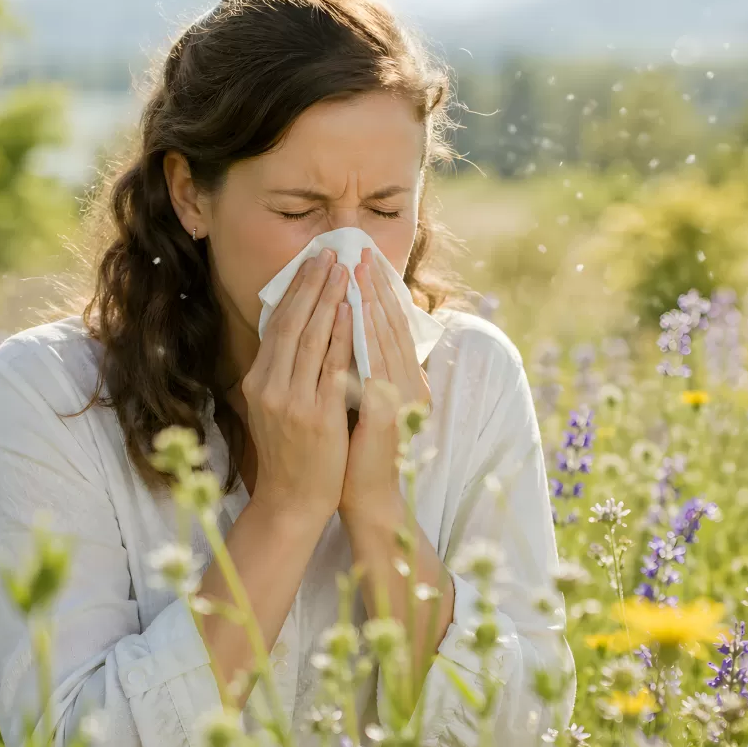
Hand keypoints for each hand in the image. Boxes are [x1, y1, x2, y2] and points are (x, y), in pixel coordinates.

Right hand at [240, 249, 352, 518]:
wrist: (291, 501)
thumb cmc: (292, 454)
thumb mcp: (276, 408)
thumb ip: (283, 373)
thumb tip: (298, 332)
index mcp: (257, 382)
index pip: (278, 325)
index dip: (296, 290)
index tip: (312, 261)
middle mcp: (269, 386)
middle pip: (292, 324)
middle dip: (312, 284)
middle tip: (330, 253)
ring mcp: (291, 401)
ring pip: (311, 338)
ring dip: (328, 300)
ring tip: (344, 271)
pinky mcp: (316, 415)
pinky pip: (331, 366)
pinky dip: (341, 336)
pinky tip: (351, 312)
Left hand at [341, 247, 431, 515]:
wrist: (364, 495)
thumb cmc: (353, 450)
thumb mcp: (355, 401)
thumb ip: (356, 368)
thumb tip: (340, 329)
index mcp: (401, 379)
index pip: (389, 327)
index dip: (377, 293)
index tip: (360, 261)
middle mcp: (407, 383)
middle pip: (391, 324)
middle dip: (374, 286)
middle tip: (359, 251)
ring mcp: (402, 396)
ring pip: (386, 336)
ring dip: (371, 300)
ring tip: (357, 267)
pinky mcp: (390, 410)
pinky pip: (376, 363)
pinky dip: (363, 334)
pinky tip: (352, 309)